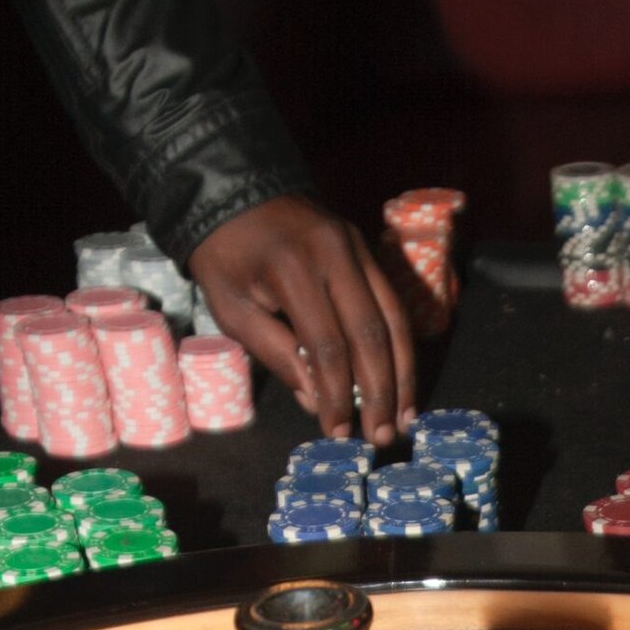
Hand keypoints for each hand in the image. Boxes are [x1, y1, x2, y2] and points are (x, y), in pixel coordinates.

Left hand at [188, 195, 416, 444]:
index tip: (339, 431)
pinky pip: (393, 304)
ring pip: (394, 319)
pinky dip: (401, 346)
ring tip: (404, 417)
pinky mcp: (367, 250)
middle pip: (371, 335)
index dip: (336, 394)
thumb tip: (317, 400)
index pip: (328, 345)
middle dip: (380, 392)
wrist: (234, 193)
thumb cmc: (225, 256)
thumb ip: (276, 353)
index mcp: (293, 269)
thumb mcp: (233, 308)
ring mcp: (358, 248)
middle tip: (382, 436)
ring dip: (403, 374)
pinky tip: (402, 380)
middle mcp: (335, 254)